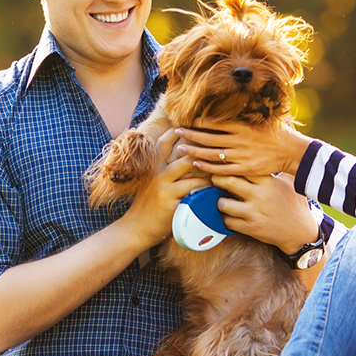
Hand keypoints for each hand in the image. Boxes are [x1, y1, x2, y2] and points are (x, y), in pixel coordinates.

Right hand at [119, 129, 209, 245]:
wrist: (135, 228)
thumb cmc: (145, 205)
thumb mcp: (149, 182)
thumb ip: (160, 169)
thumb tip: (178, 156)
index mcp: (151, 166)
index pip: (164, 141)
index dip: (179, 132)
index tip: (196, 127)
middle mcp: (157, 173)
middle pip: (180, 150)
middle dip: (198, 144)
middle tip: (215, 141)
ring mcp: (164, 187)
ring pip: (189, 168)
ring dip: (206, 165)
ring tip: (220, 163)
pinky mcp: (172, 202)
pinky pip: (194, 190)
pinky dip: (207, 187)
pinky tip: (216, 187)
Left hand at [175, 118, 311, 177]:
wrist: (291, 151)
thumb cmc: (275, 132)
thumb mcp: (260, 118)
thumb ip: (243, 114)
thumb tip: (228, 103)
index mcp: (242, 126)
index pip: (215, 122)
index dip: (199, 121)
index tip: (187, 118)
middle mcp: (239, 140)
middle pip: (209, 137)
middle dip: (191, 134)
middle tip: (177, 131)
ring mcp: (241, 156)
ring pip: (211, 154)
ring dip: (194, 151)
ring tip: (181, 148)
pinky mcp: (244, 169)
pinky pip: (221, 169)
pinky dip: (207, 167)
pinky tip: (196, 164)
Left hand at [213, 173, 321, 252]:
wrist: (300, 231)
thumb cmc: (294, 203)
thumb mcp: (289, 181)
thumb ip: (277, 168)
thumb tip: (266, 151)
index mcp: (268, 182)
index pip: (242, 168)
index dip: (230, 165)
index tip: (224, 165)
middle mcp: (260, 196)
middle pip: (228, 182)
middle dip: (217, 179)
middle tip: (215, 179)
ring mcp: (254, 213)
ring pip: (224, 204)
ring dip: (219, 201)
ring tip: (221, 199)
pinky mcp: (251, 229)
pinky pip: (227, 222)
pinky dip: (224, 218)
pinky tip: (228, 215)